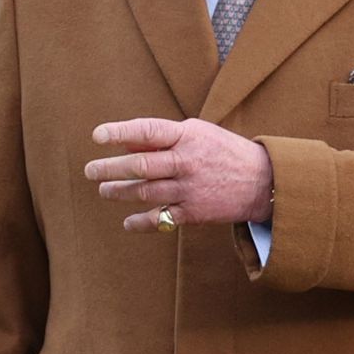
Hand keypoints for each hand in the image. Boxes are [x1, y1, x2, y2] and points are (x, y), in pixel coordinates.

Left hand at [85, 117, 272, 230]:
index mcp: (188, 137)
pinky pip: (160, 219)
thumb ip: (163, 138)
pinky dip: (140, 222)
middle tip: (90, 170)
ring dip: (119, 192)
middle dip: (110, 168)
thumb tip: (125, 143)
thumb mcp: (199, 134)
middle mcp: (187, 162)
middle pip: (141, 166)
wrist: (263, 182)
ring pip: (145, 193)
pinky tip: (127, 221)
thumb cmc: (224, 152)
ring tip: (104, 190)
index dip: (120, 133)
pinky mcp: (195, 213)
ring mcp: (190, 189)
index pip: (148, 131)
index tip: (97, 136)